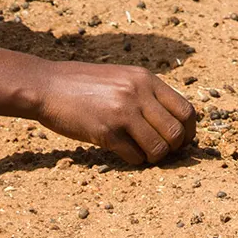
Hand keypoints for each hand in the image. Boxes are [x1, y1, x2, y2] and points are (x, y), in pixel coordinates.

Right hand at [35, 62, 196, 165]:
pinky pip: (134, 156)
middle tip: (163, 151)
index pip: (186, 110)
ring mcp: (122, 113)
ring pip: (159, 148)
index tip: (182, 140)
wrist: (47, 85)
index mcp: (145, 79)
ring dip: (155, 157)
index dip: (190, 131)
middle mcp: (138, 94)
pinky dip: (134, 160)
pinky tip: (124, 152)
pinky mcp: (105, 132)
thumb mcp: (122, 77)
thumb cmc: (83, 83)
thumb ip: (146, 93)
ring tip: (143, 153)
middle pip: (177, 132)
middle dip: (174, 148)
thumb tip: (173, 119)